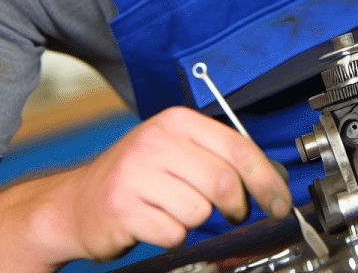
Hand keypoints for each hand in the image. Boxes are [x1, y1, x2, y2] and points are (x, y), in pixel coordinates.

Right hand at [50, 106, 291, 261]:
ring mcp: (136, 174)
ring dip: (197, 220)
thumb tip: (271, 178)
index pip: (237, 146)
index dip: (266, 178)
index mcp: (176, 121)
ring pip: (200, 209)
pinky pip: (174, 232)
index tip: (280, 201)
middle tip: (235, 213)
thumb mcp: (174, 150)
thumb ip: (217, 156)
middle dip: (238, 206)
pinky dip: (174, 236)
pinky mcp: (123, 208)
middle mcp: (156, 141)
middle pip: (223, 181)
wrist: (76, 202)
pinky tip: (157, 223)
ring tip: (177, 211)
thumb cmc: (136, 177)